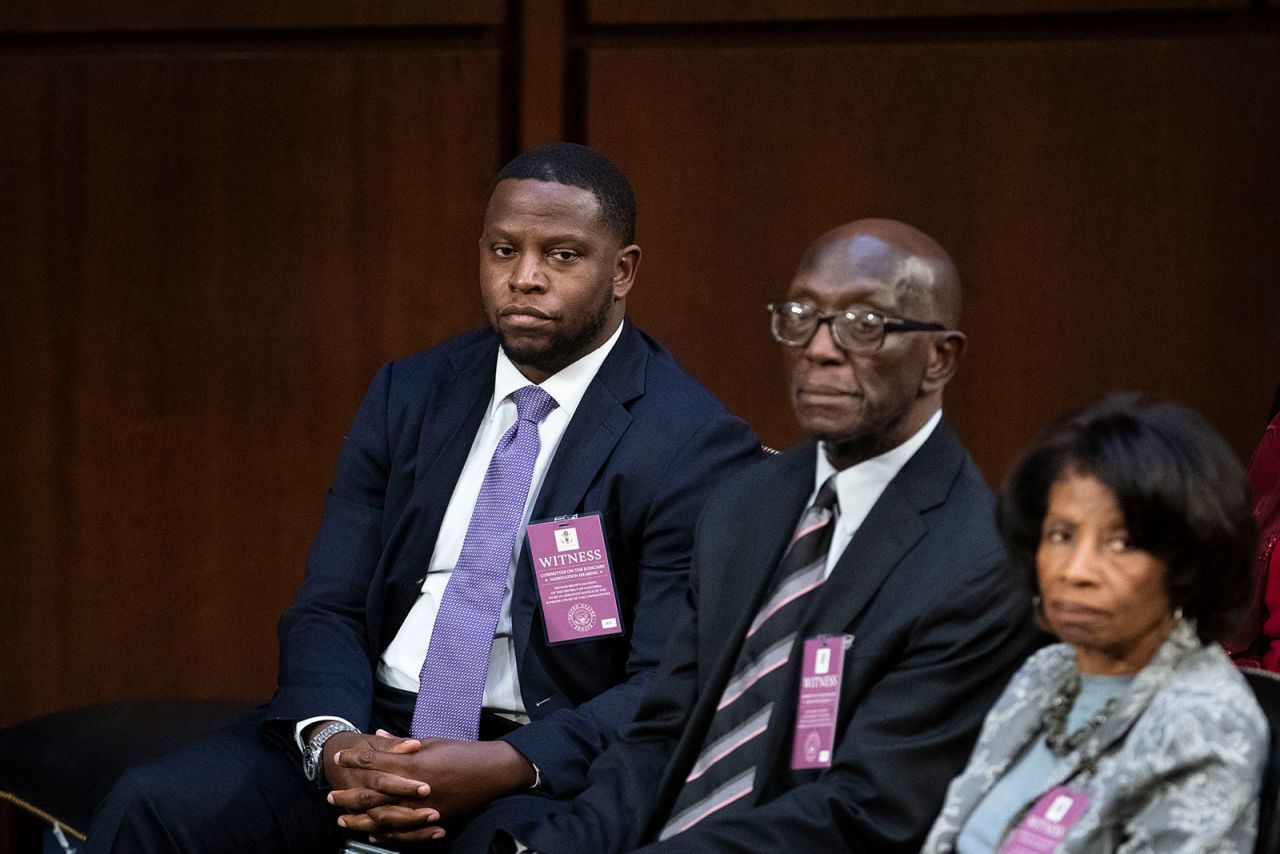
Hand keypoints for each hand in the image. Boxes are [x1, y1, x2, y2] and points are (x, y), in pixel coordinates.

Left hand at [329, 736, 534, 844]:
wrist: (492, 771)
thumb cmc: (463, 752)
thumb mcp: (432, 742)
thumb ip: (403, 743)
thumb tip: (379, 735)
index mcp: (413, 763)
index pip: (374, 761)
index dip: (355, 759)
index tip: (339, 757)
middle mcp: (413, 787)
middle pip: (372, 793)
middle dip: (348, 794)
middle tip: (330, 794)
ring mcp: (422, 807)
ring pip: (382, 817)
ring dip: (360, 819)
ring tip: (342, 819)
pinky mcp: (433, 820)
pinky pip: (403, 833)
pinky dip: (385, 835)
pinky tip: (372, 834)